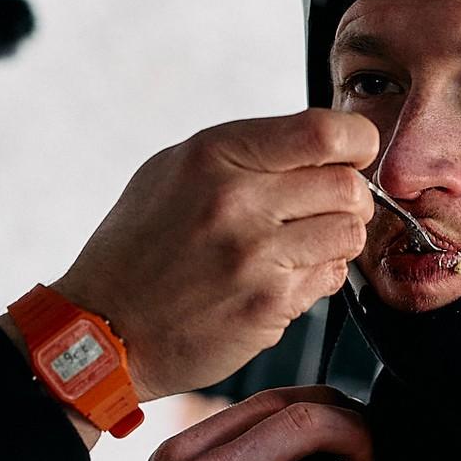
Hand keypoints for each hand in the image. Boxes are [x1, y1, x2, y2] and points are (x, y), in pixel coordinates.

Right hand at [49, 110, 377, 399]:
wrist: (103, 328)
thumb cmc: (137, 249)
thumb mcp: (173, 172)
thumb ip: (246, 154)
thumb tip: (316, 148)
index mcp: (216, 156)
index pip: (324, 132)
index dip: (357, 142)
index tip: (355, 155)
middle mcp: (238, 201)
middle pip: (349, 187)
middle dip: (352, 198)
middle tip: (326, 210)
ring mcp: (257, 257)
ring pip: (349, 235)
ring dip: (337, 241)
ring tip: (302, 246)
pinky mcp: (269, 305)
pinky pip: (329, 280)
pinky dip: (318, 278)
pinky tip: (280, 279)